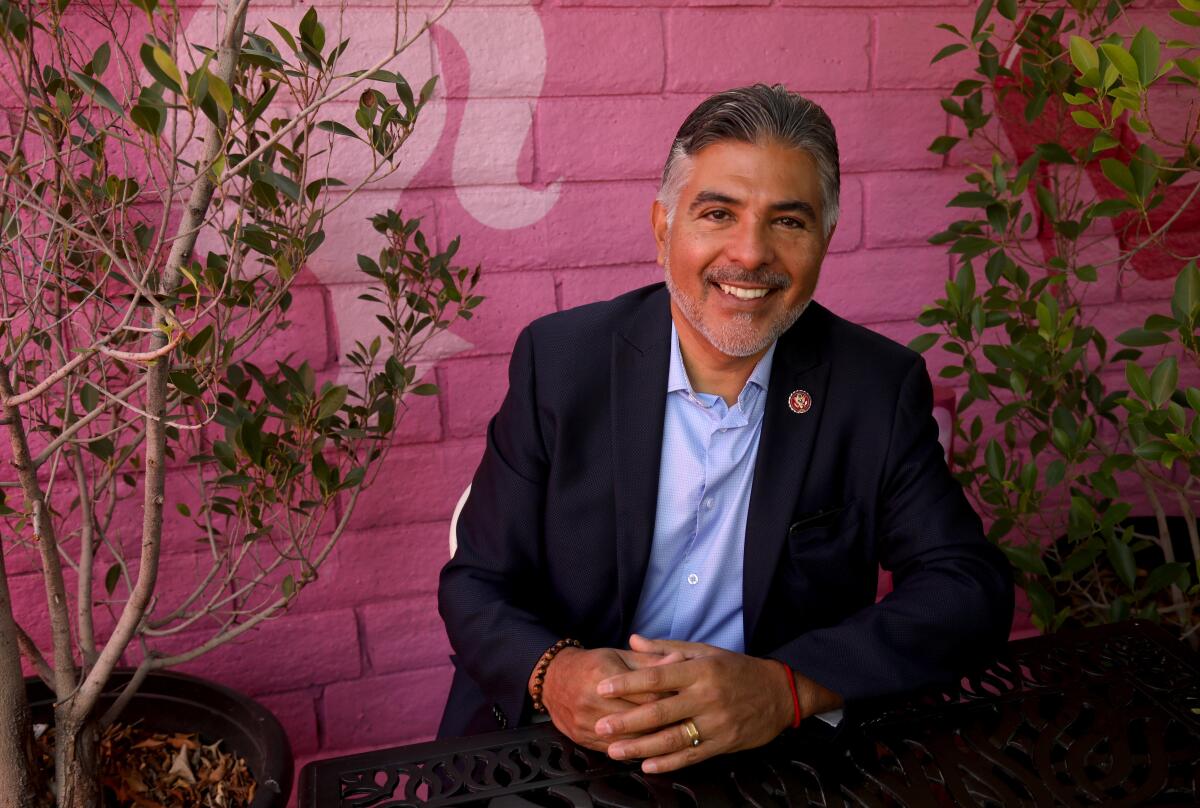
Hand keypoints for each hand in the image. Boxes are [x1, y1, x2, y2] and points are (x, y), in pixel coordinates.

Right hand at [538, 646, 681, 751]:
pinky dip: (633, 750)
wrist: (552, 679)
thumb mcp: (619, 656)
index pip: (647, 694)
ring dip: (652, 741)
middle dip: (665, 722)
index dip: (670, 699)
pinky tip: (648, 748)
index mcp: (604, 675)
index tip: (687, 701)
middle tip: (686, 722)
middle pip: (639, 719)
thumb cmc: (590, 665)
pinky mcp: (582, 738)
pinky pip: (614, 750)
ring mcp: (586, 722)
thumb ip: (650, 661)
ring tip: (672, 738)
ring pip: (629, 739)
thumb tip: (680, 661)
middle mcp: (592, 701)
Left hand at [594, 635, 841, 772]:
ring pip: (673, 738)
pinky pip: (692, 756)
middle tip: (601, 726)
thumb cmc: (737, 669)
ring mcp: (716, 722)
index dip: (628, 683)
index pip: (657, 676)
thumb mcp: (705, 651)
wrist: (780, 692)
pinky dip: (668, 763)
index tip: (603, 687)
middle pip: (660, 711)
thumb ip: (667, 649)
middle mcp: (706, 696)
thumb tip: (634, 639)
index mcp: (699, 670)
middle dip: (627, 721)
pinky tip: (647, 765)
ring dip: (641, 747)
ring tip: (615, 751)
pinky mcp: (724, 743)